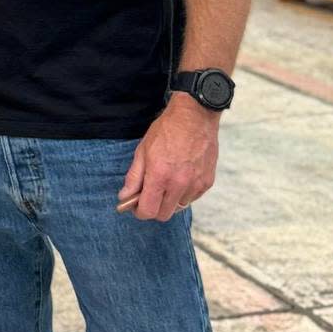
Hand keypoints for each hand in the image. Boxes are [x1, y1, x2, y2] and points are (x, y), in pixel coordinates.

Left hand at [118, 92, 219, 222]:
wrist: (195, 117)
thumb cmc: (166, 131)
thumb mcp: (142, 150)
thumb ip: (134, 177)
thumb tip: (125, 196)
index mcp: (159, 176)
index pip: (148, 211)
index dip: (139, 211)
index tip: (135, 205)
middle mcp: (179, 184)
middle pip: (163, 215)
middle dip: (153, 209)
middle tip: (148, 195)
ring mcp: (195, 185)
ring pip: (178, 207)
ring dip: (169, 202)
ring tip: (165, 183)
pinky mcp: (207, 182)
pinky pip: (192, 198)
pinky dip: (184, 194)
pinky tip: (179, 178)